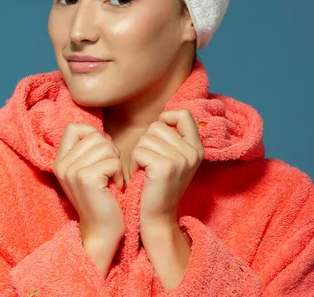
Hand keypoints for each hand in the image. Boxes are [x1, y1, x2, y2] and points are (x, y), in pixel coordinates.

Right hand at [53, 124, 124, 276]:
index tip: (100, 155)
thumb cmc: (102, 198)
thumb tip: (100, 132)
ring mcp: (71, 171)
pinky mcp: (86, 178)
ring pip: (105, 146)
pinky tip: (114, 188)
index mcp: (59, 160)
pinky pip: (113, 161)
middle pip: (94, 136)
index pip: (74, 128)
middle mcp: (61, 164)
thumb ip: (87, 150)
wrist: (102, 231)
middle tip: (108, 173)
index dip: (93, 135)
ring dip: (115, 163)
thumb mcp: (87, 170)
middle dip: (109, 151)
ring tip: (110, 181)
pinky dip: (118, 174)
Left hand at [129, 109, 203, 232]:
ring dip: (138, 153)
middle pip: (157, 126)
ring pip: (146, 138)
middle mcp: (193, 152)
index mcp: (197, 148)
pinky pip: (139, 151)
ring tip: (146, 170)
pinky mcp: (165, 167)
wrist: (157, 217)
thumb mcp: (172, 159)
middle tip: (149, 164)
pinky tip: (141, 175)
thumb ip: (172, 139)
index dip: (166, 119)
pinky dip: (134, 162)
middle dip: (146, 142)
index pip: (183, 114)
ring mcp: (181, 159)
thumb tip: (163, 116)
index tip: (158, 137)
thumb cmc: (156, 185)